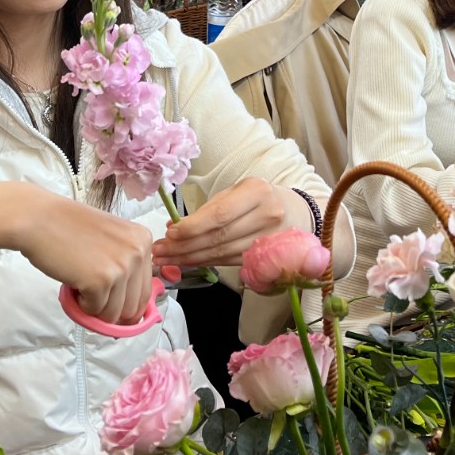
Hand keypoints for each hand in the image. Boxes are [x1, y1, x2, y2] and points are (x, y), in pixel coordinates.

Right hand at [17, 191, 152, 325]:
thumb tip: (131, 307)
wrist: (39, 218)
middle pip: (133, 307)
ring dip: (95, 307)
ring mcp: (121, 267)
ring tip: (80, 283)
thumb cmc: (67, 227)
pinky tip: (73, 282)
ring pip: (114, 314)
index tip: (112, 304)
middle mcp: (138, 252)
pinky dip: (81, 305)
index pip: (145, 291)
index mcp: (142, 240)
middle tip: (91, 296)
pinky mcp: (101, 281)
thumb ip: (125, 263)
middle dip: (111, 310)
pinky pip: (95, 311)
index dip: (127, 305)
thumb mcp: (110, 239)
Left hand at [151, 177, 291, 269]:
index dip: (193, 227)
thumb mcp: (237, 191)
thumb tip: (175, 226)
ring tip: (166, 259)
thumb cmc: (258, 198)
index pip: (220, 214)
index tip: (170, 233)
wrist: (294, 212)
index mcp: (257, 192)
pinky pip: (228, 261)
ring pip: (222, 253)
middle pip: (219, 237)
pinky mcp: (264, 258)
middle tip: (160, 251)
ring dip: (190, 259)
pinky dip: (205, 262)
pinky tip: (187, 262)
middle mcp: (267, 216)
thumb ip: (209, 208)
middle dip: (185, 247)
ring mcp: (268, 240)